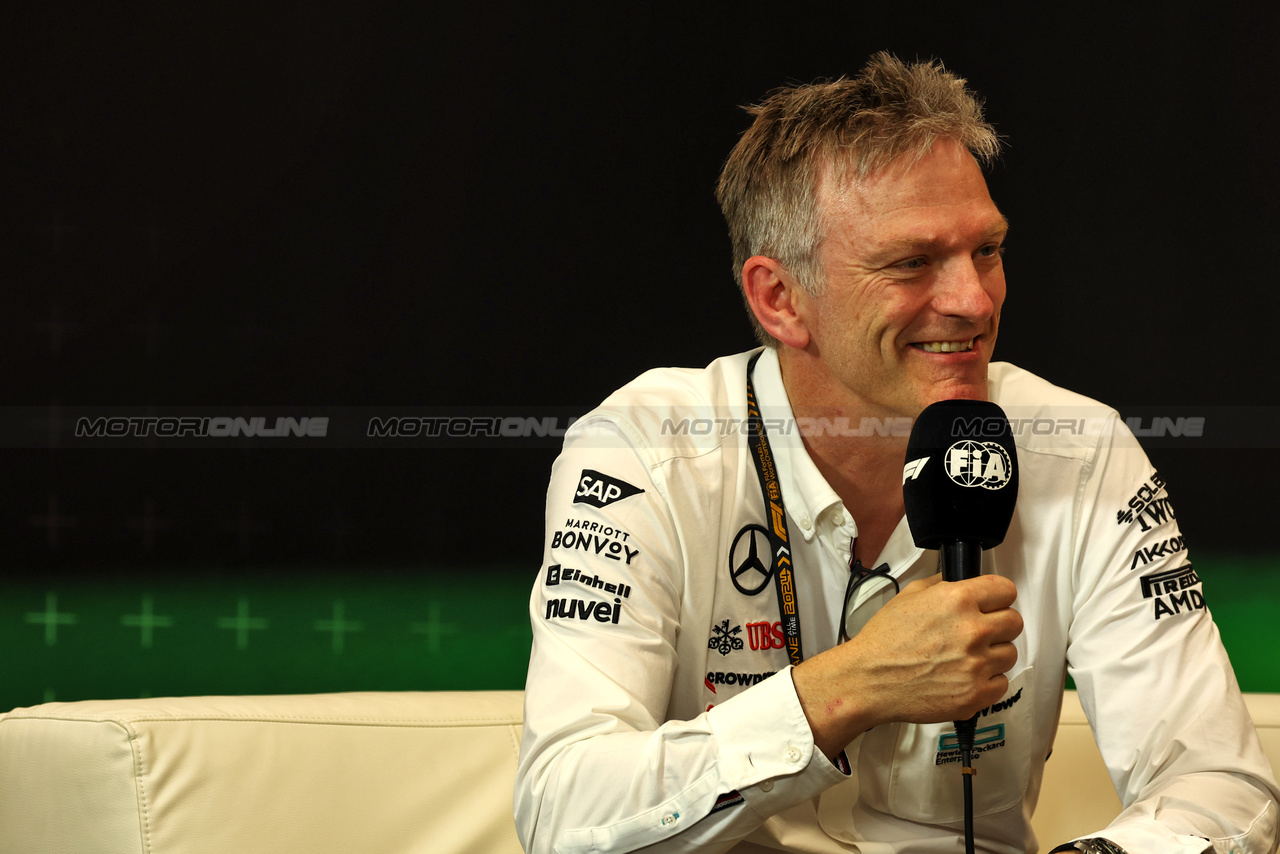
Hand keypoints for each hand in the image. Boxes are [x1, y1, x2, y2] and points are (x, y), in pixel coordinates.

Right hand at [793, 572, 1021, 757]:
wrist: (870, 680)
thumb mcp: (909, 596)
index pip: (1006, 590)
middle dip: (999, 624)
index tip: (993, 603)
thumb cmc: (885, 639)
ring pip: (1010, 654)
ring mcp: (977, 665)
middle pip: (1014, 622)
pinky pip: (1001, 683)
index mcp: (958, 600)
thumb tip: (961, 582)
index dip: (998, 596)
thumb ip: (941, 584)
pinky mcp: (976, 694)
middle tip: (980, 632)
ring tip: (967, 657)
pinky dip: (987, 681)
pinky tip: (965, 677)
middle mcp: (973, 630)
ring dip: (993, 654)